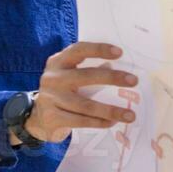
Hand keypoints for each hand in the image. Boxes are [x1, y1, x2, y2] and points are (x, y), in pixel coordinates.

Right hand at [15, 42, 137, 144]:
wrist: (38, 117)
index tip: (120, 52)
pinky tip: (113, 122)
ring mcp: (50, 99)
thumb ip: (91, 70)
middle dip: (112, 78)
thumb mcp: (71, 75)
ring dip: (110, 110)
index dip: (99, 49)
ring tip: (130, 115)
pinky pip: (81, 121)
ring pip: (85, 105)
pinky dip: (99, 122)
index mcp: (58, 62)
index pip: (79, 50)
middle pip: (85, 76)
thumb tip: (119, 68)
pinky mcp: (52, 118)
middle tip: (134, 81)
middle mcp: (52, 78)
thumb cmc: (63, 91)